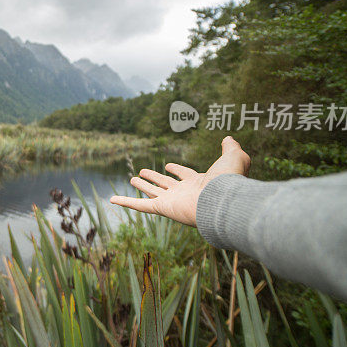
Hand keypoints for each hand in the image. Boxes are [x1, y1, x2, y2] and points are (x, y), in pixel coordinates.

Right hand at [110, 136, 250, 225]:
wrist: (223, 200)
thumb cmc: (229, 180)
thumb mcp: (234, 157)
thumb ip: (231, 147)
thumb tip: (229, 138)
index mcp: (198, 181)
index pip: (184, 175)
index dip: (177, 170)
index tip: (168, 165)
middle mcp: (184, 192)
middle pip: (165, 185)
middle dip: (155, 179)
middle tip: (142, 172)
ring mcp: (172, 201)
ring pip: (152, 192)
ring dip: (142, 186)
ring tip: (131, 179)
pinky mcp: (162, 208)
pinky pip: (140, 206)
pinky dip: (125, 202)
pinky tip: (112, 199)